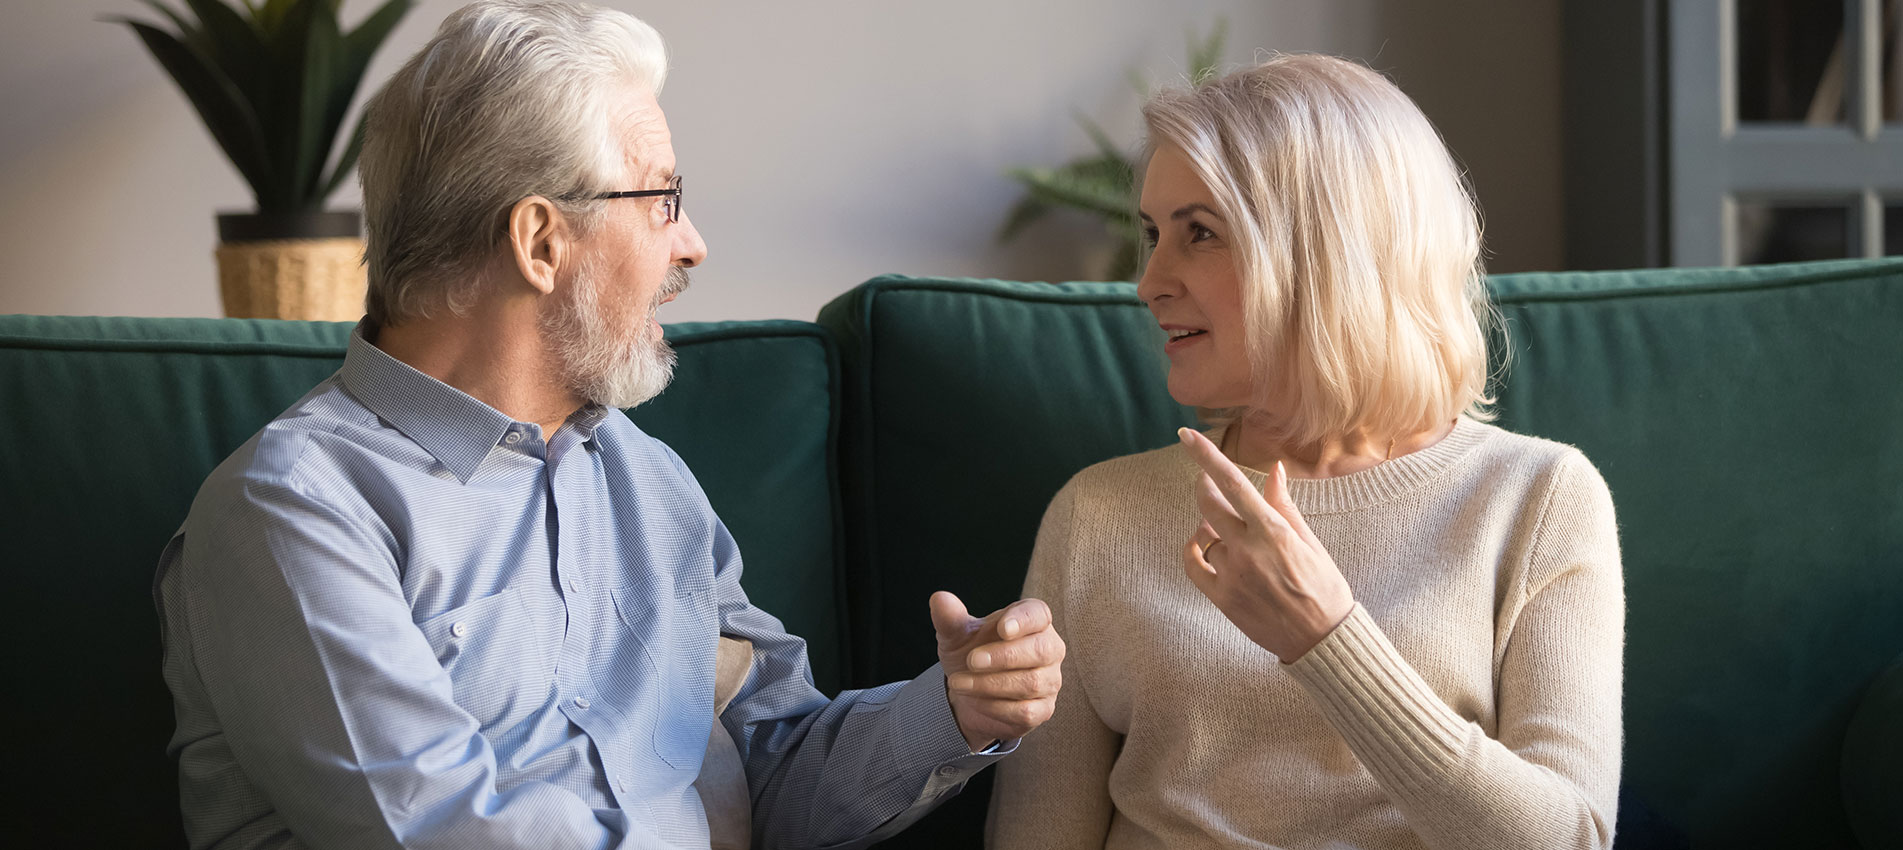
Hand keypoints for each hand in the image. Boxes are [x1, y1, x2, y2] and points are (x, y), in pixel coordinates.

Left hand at [930, 591, 1065, 751]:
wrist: (971, 693)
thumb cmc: (972, 654)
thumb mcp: (956, 636)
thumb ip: (950, 618)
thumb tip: (939, 599)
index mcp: (1032, 620)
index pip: (1038, 614)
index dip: (1023, 620)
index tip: (1002, 628)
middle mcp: (1049, 648)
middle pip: (1041, 650)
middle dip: (1004, 656)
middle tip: (971, 660)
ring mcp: (1050, 680)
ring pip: (1031, 682)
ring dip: (990, 684)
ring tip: (959, 682)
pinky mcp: (1043, 709)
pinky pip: (1026, 710)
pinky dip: (996, 707)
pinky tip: (975, 700)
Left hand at [1177, 427, 1354, 661]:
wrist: (1322, 639)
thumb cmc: (1323, 587)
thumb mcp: (1309, 541)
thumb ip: (1283, 504)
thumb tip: (1274, 469)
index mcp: (1274, 531)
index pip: (1232, 483)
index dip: (1206, 456)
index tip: (1186, 435)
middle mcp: (1249, 550)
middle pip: (1208, 504)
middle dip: (1203, 486)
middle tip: (1205, 480)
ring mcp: (1232, 575)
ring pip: (1206, 536)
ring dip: (1213, 528)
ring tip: (1233, 534)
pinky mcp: (1221, 598)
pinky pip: (1193, 564)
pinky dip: (1193, 548)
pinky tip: (1202, 543)